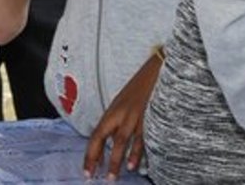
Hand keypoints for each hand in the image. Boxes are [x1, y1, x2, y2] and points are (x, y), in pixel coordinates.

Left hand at [84, 52, 162, 178]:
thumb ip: (118, 121)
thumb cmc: (141, 87)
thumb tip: (112, 140)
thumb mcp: (124, 103)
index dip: (90, 152)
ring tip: (112, 176)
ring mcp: (134, 115)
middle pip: (104, 137)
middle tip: (93, 176)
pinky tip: (132, 165)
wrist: (157, 69)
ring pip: (121, 140)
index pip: (97, 134)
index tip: (87, 169)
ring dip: (116, 160)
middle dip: (97, 158)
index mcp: (113, 111)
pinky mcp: (149, 116)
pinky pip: (141, 137)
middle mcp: (120, 113)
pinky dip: (136, 152)